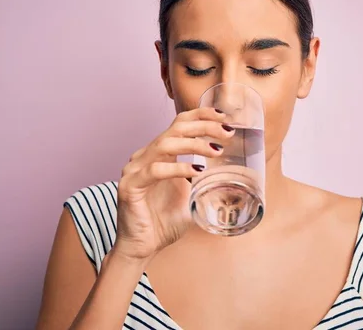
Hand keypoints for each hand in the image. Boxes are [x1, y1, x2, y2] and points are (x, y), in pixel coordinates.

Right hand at [113, 107, 234, 261]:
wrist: (141, 247)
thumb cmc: (163, 222)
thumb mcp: (191, 197)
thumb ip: (204, 183)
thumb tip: (232, 178)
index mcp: (158, 155)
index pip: (179, 124)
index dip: (200, 115)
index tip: (223, 116)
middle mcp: (145, 156)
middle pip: (175, 129)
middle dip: (204, 126)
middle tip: (227, 132)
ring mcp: (135, 169)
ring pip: (165, 144)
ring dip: (194, 144)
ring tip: (216, 150)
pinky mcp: (130, 186)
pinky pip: (155, 171)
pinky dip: (178, 168)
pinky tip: (197, 171)